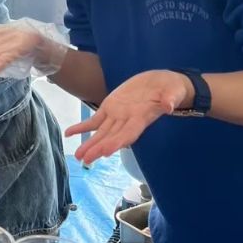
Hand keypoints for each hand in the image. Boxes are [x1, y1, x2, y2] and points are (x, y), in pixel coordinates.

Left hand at [64, 69, 191, 165]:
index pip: (129, 133)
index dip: (117, 142)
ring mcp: (118, 115)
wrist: (162, 82)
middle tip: (86, 160)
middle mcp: (128, 120)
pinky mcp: (111, 106)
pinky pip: (95, 119)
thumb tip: (169, 105)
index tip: (105, 151)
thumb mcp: (173, 91)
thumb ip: (170, 99)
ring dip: (89, 143)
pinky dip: (82, 127)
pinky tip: (69, 133)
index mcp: (142, 117)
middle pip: (112, 137)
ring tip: (78, 155)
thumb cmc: (171, 88)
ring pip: (101, 132)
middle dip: (99, 148)